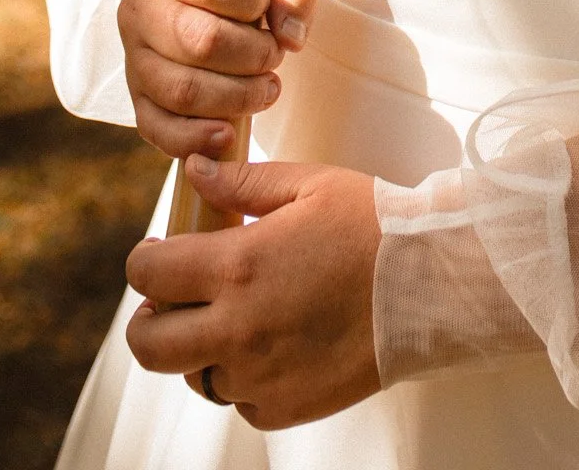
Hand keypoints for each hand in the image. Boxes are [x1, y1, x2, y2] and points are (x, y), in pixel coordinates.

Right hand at [117, 0, 317, 158]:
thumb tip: (290, 35)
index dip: (247, 0)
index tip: (264, 3)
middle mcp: (138, 7)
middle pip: (195, 40)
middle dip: (251, 54)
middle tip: (273, 53)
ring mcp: (134, 56)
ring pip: (180, 89)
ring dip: (236, 97)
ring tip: (266, 88)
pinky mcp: (137, 98)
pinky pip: (157, 128)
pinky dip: (195, 137)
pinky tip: (228, 133)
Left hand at [125, 157, 380, 427]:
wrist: (431, 286)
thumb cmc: (375, 226)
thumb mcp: (311, 185)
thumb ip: (245, 180)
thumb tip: (195, 171)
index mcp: (239, 265)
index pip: (148, 273)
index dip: (146, 260)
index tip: (161, 256)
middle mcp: (238, 327)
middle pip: (148, 343)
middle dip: (148, 318)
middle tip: (172, 300)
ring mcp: (258, 375)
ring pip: (193, 374)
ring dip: (201, 348)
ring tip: (236, 319)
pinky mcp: (281, 407)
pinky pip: (238, 400)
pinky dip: (245, 378)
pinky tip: (275, 344)